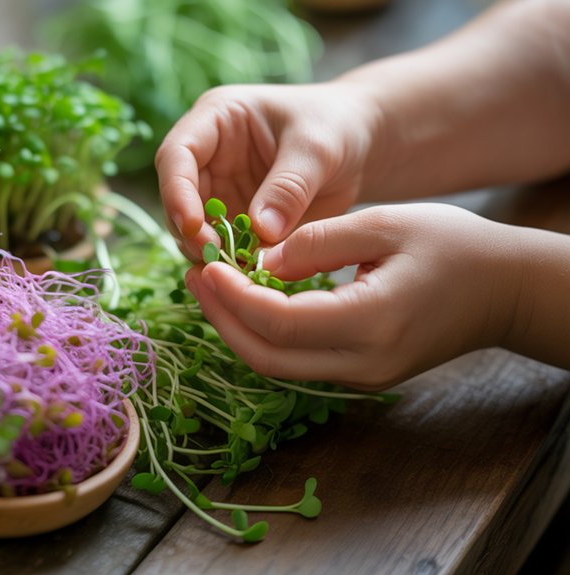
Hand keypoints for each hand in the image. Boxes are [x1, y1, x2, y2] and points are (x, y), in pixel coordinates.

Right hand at [156, 82, 380, 261]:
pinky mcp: (234, 222)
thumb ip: (289, 187)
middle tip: (217, 261)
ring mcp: (218, 191)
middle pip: (177, 198)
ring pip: (193, 230)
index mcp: (215, 119)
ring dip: (210, 254)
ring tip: (239, 273)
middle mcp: (207, 157)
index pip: (176, 154)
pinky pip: (222, 247)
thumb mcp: (317, 148)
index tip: (193, 225)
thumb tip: (260, 231)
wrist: (360, 145)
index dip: (176, 191)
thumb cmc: (336, 125)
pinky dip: (233, 266)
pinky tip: (251, 277)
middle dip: (191, 232)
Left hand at [183, 204, 521, 389]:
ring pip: (277, 366)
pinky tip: (248, 299)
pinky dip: (264, 333)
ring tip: (211, 285)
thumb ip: (318, 242)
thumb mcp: (384, 224)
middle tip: (194, 276)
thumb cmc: (454, 247)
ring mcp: (360, 378)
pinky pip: (297, 362)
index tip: (205, 264)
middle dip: (221, 318)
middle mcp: (361, 364)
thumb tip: (260, 261)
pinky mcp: (359, 375)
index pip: (278, 323)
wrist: (504, 291)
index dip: (232, 296)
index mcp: (370, 323)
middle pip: (266, 358)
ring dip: (237, 328)